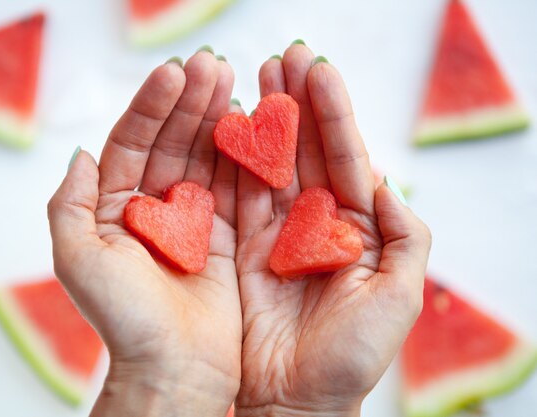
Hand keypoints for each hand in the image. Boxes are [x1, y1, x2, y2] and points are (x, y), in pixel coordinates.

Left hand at [48, 51, 239, 416]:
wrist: (175, 370)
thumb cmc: (124, 320)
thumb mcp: (78, 259)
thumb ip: (70, 203)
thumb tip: (81, 152)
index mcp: (114, 209)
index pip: (131, 144)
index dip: (151, 108)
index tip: (174, 74)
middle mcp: (152, 209)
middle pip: (171, 143)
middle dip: (189, 103)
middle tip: (212, 64)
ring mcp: (192, 220)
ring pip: (204, 158)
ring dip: (216, 119)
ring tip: (231, 80)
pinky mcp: (226, 236)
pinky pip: (234, 187)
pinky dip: (241, 155)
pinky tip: (250, 123)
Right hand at [234, 44, 431, 416]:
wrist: (296, 400)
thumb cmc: (351, 356)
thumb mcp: (398, 294)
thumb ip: (406, 235)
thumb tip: (386, 181)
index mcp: (354, 227)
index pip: (343, 157)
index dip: (332, 113)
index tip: (317, 69)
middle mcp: (314, 223)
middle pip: (304, 151)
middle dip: (295, 103)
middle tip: (283, 57)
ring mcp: (275, 233)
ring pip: (268, 165)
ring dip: (263, 121)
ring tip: (255, 77)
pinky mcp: (241, 248)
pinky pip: (235, 196)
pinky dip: (231, 161)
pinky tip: (229, 125)